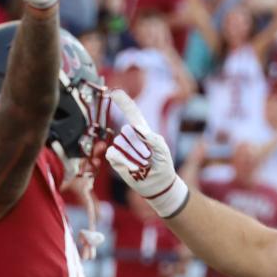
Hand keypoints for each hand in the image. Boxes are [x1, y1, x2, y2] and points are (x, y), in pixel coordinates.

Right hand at [104, 90, 190, 215]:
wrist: (157, 185)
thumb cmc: (162, 165)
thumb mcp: (163, 151)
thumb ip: (153, 138)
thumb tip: (137, 128)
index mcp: (143, 131)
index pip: (132, 113)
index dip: (123, 102)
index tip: (114, 92)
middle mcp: (130, 136)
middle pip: (127, 131)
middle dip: (139, 145)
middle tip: (148, 158)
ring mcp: (121, 147)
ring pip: (121, 143)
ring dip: (134, 156)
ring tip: (143, 165)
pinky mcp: (115, 158)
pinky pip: (113, 153)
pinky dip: (124, 161)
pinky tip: (133, 168)